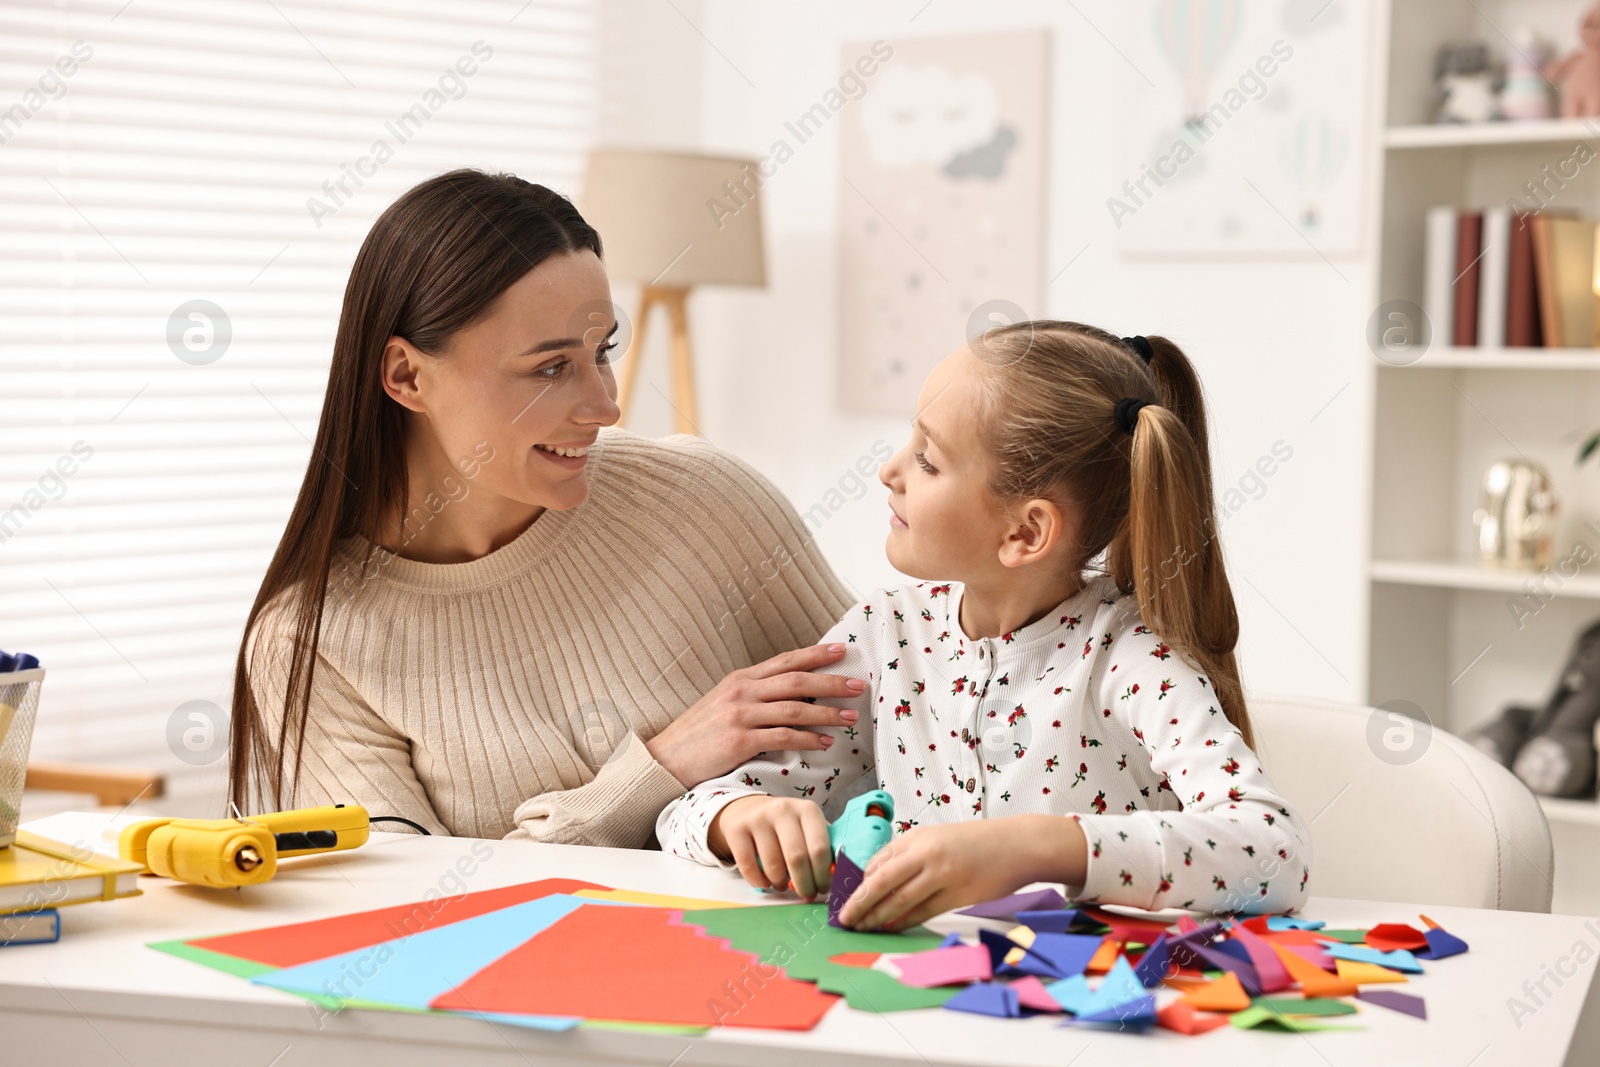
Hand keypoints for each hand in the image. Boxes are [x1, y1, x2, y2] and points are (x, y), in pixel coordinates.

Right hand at [644, 643, 864, 787]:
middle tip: (858, 684)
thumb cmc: (699, 734)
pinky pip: (782, 737)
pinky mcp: (739, 741)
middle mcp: (742, 692)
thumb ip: (755, 695)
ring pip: (794, 708)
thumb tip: (792, 694)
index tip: (842, 651)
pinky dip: (807, 739)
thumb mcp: (724, 703)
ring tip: (849, 717)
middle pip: (796, 681)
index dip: (816, 654)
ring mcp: (740, 715)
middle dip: (831, 682)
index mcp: (740, 679)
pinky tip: (824, 743)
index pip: (785, 661)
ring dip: (826, 712)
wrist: (665, 759)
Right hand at [708, 794, 833, 900]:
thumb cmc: (787, 826)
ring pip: (773, 865)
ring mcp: (758, 818)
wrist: (749, 810)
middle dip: (804, 884)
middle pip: (797, 858)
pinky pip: (748, 866)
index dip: (823, 874)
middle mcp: (783, 809)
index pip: (820, 847)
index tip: (824, 889)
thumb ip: (822, 847)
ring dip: (781, 883)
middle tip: (807, 895)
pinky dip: (759, 881)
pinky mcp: (737, 829)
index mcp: (808, 810)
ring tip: (784, 885)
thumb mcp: (808, 827)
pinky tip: (766, 882)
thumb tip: (837, 876)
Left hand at [837, 815, 1088, 930]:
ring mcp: (943, 874)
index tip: (845, 898)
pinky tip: (891, 928)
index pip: (878, 862)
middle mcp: (926, 853)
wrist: (1016, 844)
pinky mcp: (959, 894)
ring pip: (900, 900)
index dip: (858, 883)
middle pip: (882, 882)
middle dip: (859, 903)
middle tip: (844, 919)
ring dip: (878, 917)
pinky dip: (904, 922)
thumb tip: (878, 879)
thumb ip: (910, 854)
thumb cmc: (975, 842)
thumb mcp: (937, 837)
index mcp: (917, 836)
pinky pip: (923, 912)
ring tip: (863, 928)